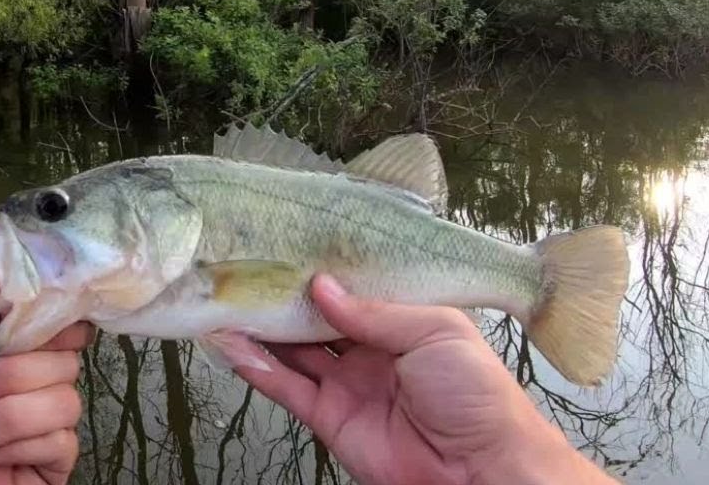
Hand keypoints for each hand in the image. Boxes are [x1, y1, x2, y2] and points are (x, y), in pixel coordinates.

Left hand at [0, 280, 92, 484]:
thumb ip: (2, 292)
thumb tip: (50, 282)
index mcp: (26, 341)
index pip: (73, 323)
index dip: (55, 327)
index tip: (20, 335)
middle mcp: (44, 377)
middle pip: (69, 363)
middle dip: (11, 377)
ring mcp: (51, 421)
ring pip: (65, 404)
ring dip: (5, 417)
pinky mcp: (53, 460)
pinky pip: (60, 443)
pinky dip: (14, 446)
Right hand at [218, 274, 615, 484]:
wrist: (481, 468)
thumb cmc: (478, 394)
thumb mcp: (435, 331)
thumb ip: (374, 311)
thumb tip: (322, 286)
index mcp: (403, 323)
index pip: (353, 291)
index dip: (322, 271)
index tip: (290, 246)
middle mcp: (371, 351)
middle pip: (316, 318)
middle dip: (285, 295)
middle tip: (249, 266)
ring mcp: (347, 384)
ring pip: (293, 350)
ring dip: (261, 328)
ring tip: (227, 299)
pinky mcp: (329, 418)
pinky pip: (287, 388)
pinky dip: (258, 368)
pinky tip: (233, 344)